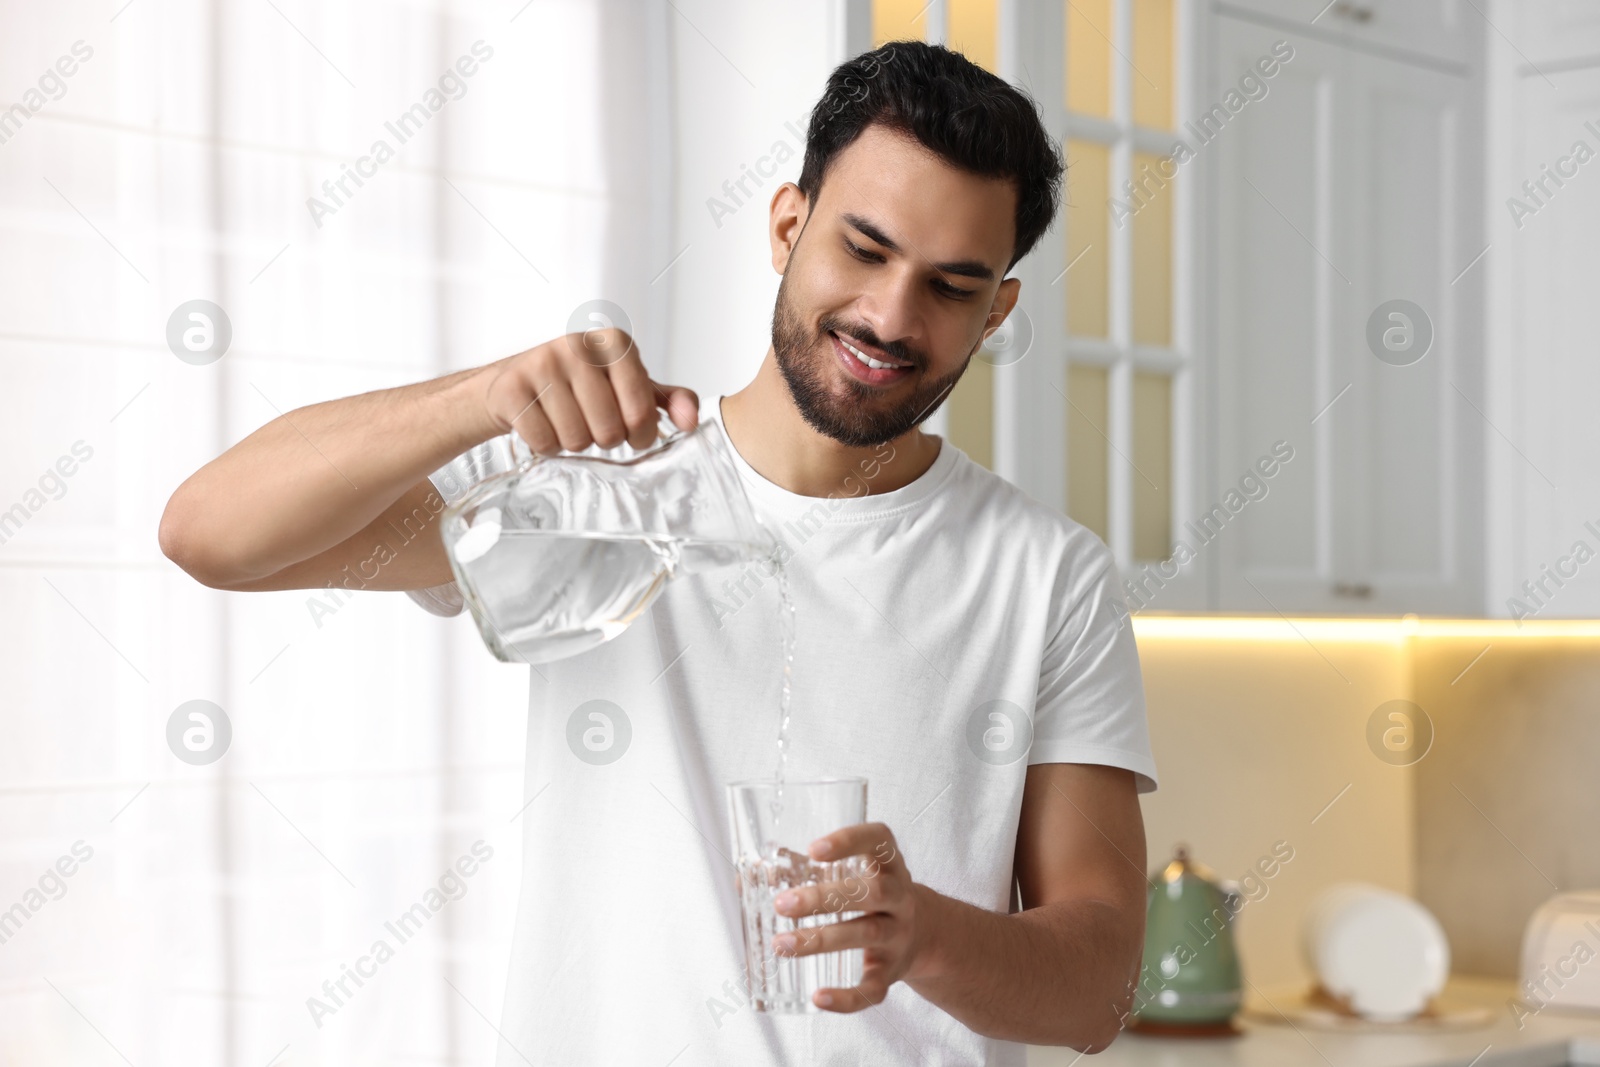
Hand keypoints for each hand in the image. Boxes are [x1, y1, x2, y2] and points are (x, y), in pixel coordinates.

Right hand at [481, 328, 698, 455]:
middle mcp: (577, 346)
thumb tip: (692, 422)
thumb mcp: (630, 387)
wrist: (515, 382)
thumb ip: (670, 401)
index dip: (640, 434)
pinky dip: (546, 446)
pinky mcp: (512, 387)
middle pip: (609, 431)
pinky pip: (544, 443)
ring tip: (566, 422)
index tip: (631, 432)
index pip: (643, 411)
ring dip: (574, 443)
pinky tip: (544, 424)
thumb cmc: (581, 386)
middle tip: (593, 425)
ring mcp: (542, 363)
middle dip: (604, 439)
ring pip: (576, 440)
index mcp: (614, 343)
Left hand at [770, 822, 927, 1011]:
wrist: (923, 934)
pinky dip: (847, 997)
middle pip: (871, 893)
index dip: (850, 841)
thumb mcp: (851, 874)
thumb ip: (802, 871)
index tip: (813, 850)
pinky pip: (874, 988)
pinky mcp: (892, 972)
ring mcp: (898, 936)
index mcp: (888, 865)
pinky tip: (819, 997)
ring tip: (781, 945)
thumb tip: (746, 878)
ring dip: (821, 940)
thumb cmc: (870, 895)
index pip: (879, 841)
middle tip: (782, 904)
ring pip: (866, 935)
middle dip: (824, 898)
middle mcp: (900, 898)